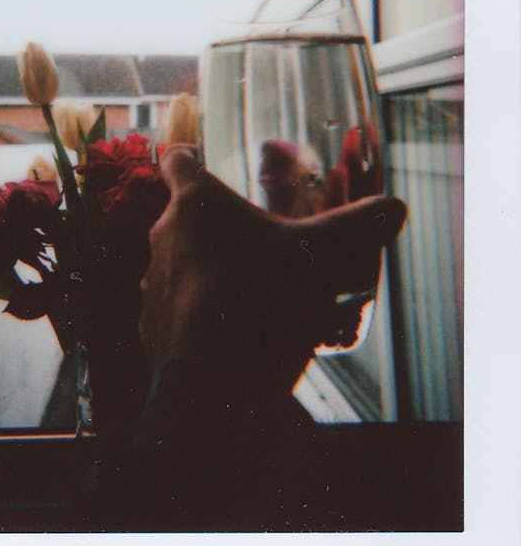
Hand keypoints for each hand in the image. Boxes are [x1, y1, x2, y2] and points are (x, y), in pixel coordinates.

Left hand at [140, 147, 406, 395]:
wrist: (212, 388)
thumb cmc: (261, 304)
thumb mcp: (322, 257)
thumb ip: (359, 226)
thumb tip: (393, 208)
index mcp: (196, 204)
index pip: (177, 160)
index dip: (188, 157)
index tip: (200, 161)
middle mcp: (164, 238)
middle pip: (189, 219)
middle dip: (224, 228)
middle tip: (263, 244)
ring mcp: (153, 284)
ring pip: (185, 265)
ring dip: (214, 272)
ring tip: (256, 294)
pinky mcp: (152, 327)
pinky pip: (180, 310)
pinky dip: (203, 315)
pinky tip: (236, 332)